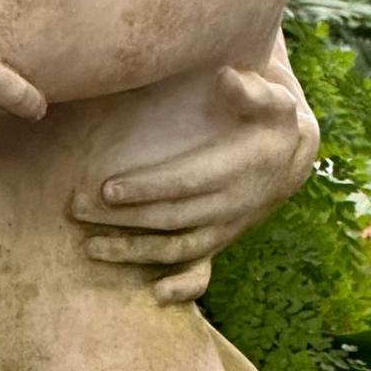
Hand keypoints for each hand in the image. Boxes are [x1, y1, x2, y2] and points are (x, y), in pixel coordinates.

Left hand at [73, 63, 316, 305]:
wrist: (292, 158)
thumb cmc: (272, 121)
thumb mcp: (272, 99)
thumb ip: (250, 91)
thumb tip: (226, 76)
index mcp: (234, 172)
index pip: (183, 184)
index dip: (147, 189)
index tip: (108, 189)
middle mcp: (228, 207)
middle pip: (169, 218)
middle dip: (122, 219)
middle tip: (77, 210)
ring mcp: (223, 229)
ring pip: (176, 249)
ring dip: (133, 252)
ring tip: (90, 249)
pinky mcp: (218, 241)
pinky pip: (201, 272)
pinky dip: (182, 287)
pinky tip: (155, 295)